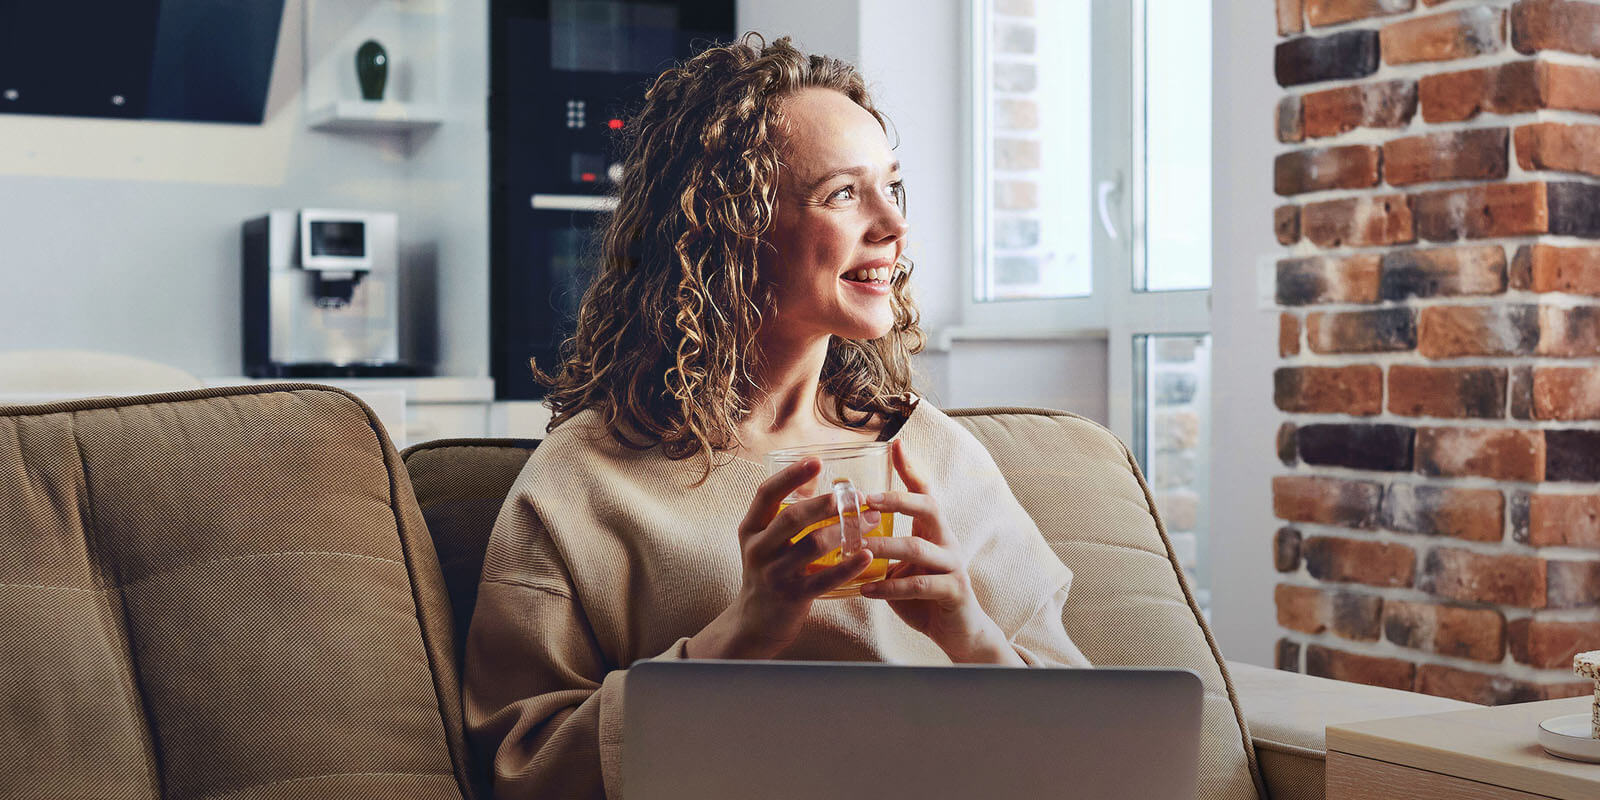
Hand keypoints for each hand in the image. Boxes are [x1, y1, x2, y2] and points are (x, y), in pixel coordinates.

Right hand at [686, 457, 872, 659]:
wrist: (756, 622)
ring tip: (871, 520)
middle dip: (826, 503)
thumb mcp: (766, 540)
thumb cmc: (769, 572)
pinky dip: (848, 566)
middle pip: (792, 518)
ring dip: (845, 530)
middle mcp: (758, 549)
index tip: (816, 461)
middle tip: (856, 495)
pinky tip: (866, 554)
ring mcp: (774, 574)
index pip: (766, 493)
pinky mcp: (793, 596)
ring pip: (812, 545)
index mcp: (751, 528)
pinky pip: (824, 578)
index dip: (790, 475)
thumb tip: (812, 478)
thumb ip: (785, 512)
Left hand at [859, 440, 1021, 664]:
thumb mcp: (900, 566)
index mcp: (933, 530)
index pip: (924, 491)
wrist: (958, 632)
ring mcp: (953, 565)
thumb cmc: (922, 595)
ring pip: (918, 547)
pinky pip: (919, 585)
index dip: (911, 468)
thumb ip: (880, 548)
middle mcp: (946, 541)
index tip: (894, 445)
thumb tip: (839, 532)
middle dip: (896, 499)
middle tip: (866, 499)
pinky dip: (890, 587)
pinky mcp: (954, 592)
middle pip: (928, 507)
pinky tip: (866, 589)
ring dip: (883, 546)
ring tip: (854, 548)